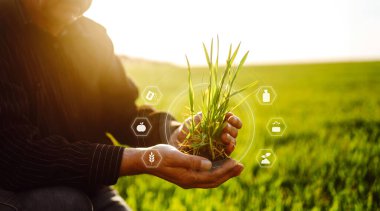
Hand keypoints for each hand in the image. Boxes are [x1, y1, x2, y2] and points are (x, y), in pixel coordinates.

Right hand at [119, 144, 243, 188]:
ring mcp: (188, 179)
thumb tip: (209, 164)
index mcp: (189, 178)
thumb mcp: (175, 156)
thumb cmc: (159, 156)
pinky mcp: (187, 175)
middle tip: (242, 166)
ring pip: (211, 179)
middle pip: (214, 180)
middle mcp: (191, 181)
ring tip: (235, 165)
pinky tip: (219, 164)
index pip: (213, 176)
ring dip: (224, 173)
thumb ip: (192, 161)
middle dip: (229, 173)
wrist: (146, 160)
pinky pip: (205, 176)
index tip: (238, 163)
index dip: (226, 170)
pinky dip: (215, 171)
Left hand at [172, 112, 242, 154]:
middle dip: (231, 128)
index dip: (234, 119)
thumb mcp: (191, 122)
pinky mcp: (219, 156)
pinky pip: (228, 153)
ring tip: (224, 137)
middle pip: (234, 131)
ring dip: (231, 138)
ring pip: (232, 141)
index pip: (232, 121)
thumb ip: (200, 118)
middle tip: (225, 127)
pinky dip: (230, 149)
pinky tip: (229, 146)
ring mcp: (222, 145)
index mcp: (219, 124)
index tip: (230, 117)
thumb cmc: (186, 131)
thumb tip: (209, 115)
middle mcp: (223, 134)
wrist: (178, 145)